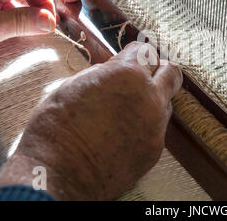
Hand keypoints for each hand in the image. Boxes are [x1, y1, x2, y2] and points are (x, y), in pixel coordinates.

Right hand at [0, 42, 182, 199]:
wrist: (58, 175)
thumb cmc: (56, 129)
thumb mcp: (74, 85)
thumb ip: (104, 73)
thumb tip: (116, 70)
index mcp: (128, 75)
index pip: (145, 51)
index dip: (133, 54)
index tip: (127, 58)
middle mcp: (150, 98)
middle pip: (171, 72)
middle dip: (158, 69)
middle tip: (142, 75)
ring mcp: (156, 126)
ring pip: (165, 102)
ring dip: (151, 99)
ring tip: (127, 109)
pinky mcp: (155, 150)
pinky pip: (157, 129)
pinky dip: (145, 126)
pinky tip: (123, 133)